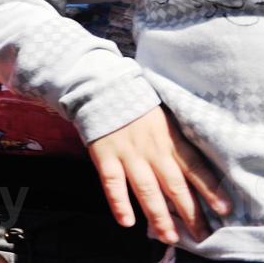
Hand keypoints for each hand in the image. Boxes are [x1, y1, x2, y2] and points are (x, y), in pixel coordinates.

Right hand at [87, 105, 230, 244]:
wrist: (103, 89)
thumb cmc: (139, 109)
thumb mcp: (166, 121)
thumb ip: (177, 146)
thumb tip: (194, 177)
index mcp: (170, 139)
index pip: (195, 167)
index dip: (210, 189)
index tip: (223, 210)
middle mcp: (152, 149)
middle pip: (174, 184)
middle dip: (189, 212)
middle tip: (200, 235)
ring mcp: (128, 154)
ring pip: (146, 188)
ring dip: (158, 215)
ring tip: (169, 236)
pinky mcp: (105, 156)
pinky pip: (113, 183)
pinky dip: (119, 203)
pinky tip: (127, 222)